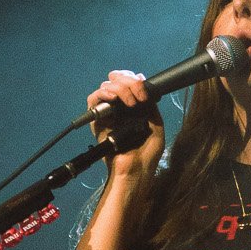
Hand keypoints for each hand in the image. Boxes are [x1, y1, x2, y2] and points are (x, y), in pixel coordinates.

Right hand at [87, 68, 164, 183]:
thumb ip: (151, 105)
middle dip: (129, 81)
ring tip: (131, 102)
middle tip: (139, 95)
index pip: (128, 82)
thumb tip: (142, 83)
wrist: (136, 170)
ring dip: (120, 87)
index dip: (133, 79)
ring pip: (107, 86)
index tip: (143, 84)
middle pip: (117, 80)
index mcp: (134, 107)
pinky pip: (94, 99)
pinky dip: (103, 94)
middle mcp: (119, 107)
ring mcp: (108, 113)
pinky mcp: (97, 120)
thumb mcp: (156, 125)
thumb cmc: (147, 154)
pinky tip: (114, 98)